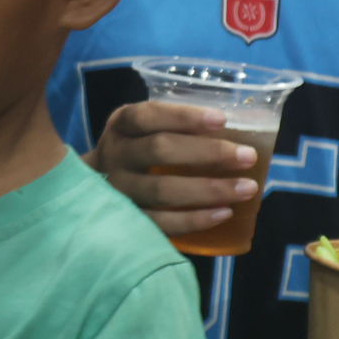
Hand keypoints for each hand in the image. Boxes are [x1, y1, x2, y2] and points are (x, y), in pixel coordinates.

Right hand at [89, 103, 261, 237]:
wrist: (91, 191)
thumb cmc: (135, 153)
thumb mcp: (143, 131)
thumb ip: (176, 127)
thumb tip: (244, 124)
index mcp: (121, 126)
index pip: (148, 116)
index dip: (184, 117)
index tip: (222, 120)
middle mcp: (115, 156)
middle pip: (159, 150)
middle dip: (208, 152)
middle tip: (247, 156)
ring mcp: (117, 191)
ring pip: (162, 190)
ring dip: (209, 189)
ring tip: (247, 189)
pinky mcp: (126, 221)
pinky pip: (161, 223)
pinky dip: (194, 220)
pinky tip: (224, 214)